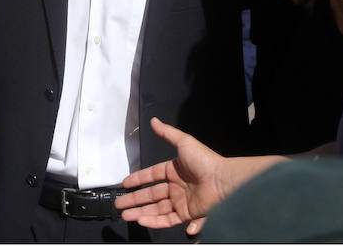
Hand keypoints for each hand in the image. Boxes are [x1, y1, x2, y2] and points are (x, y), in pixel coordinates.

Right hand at [115, 117, 225, 234]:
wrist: (223, 181)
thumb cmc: (206, 161)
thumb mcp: (184, 141)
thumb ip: (167, 132)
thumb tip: (154, 121)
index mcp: (175, 170)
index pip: (152, 175)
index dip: (138, 179)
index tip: (126, 183)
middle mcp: (177, 186)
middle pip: (150, 195)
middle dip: (134, 200)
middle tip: (120, 203)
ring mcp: (181, 201)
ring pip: (156, 209)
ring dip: (140, 212)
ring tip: (126, 215)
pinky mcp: (186, 213)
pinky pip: (167, 219)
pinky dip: (154, 221)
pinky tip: (142, 220)